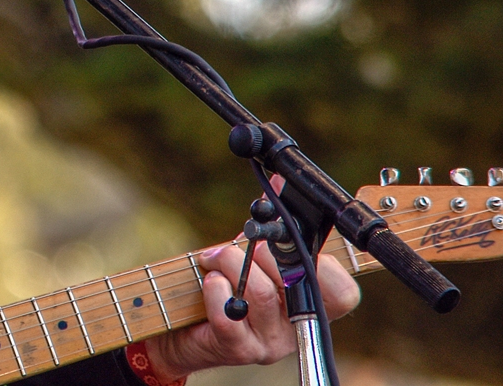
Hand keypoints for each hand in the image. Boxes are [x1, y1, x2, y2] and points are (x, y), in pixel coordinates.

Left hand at [143, 240, 360, 380]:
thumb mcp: (251, 255)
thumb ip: (271, 224)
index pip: (343, 294)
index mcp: (308, 304)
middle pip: (296, 281)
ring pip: (259, 291)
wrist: (187, 332)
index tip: (296, 246)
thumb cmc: (226, 288)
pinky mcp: (239, 349)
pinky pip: (229, 313)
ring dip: (229, 263)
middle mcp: (295, 327)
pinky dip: (214, 287)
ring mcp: (270, 343)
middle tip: (243, 244)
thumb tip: (280, 181)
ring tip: (214, 260)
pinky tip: (208, 282)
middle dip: (262, 251)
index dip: (327, 268)